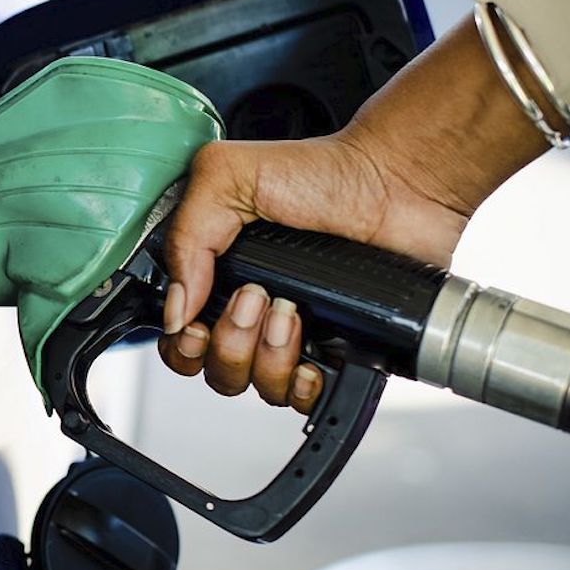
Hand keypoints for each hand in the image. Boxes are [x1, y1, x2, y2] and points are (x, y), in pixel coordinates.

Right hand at [156, 15, 550, 412]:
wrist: (395, 182)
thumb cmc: (321, 171)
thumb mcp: (226, 177)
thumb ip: (185, 237)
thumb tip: (175, 309)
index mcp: (218, 274)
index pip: (180, 337)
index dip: (183, 343)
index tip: (197, 323)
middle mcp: (252, 309)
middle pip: (215, 371)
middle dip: (230, 343)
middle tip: (256, 298)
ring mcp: (294, 333)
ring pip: (258, 387)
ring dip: (269, 357)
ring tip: (291, 312)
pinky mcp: (340, 349)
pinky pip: (307, 398)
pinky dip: (305, 386)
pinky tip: (314, 356)